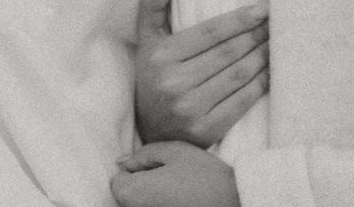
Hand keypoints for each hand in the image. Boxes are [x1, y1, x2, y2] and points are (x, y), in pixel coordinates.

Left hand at [112, 141, 239, 206]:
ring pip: (142, 206)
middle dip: (141, 185)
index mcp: (134, 194)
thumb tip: (122, 162)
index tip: (155, 168)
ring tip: (177, 192)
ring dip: (152, 198)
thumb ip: (143, 155)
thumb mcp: (174, 151)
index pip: (118, 182)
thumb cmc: (205, 176)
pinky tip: (182, 201)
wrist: (236, 202)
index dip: (134, 171)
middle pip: (128, 198)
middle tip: (169, 179)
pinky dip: (164, 205)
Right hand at [134, 0, 268, 146]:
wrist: (149, 132)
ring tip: (277, 42)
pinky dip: (261, 85)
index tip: (262, 9)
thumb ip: (153, 5)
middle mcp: (175, 82)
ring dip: (263, 57)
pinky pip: (242, 102)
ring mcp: (191, 109)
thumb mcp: (146, 41)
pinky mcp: (206, 131)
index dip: (239, 20)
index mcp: (162, 56)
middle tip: (277, 23)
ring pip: (238, 75)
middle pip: (228, 53)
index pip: (210, 32)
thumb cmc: (151, 78)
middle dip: (256, 35)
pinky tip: (271, 72)